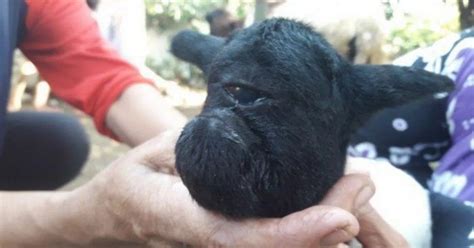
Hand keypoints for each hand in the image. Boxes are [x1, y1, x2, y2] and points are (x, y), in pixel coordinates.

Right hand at [76, 130, 405, 246]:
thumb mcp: (153, 151)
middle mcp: (202, 247)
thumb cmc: (131, 180)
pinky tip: (334, 207)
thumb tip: (250, 134)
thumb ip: (196, 146)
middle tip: (362, 183)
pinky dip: (308, 233)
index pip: (240, 238)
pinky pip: (271, 246)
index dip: (294, 235)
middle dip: (327, 227)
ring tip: (357, 189)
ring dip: (325, 231)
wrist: (113, 216)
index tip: (340, 216)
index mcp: (178, 219)